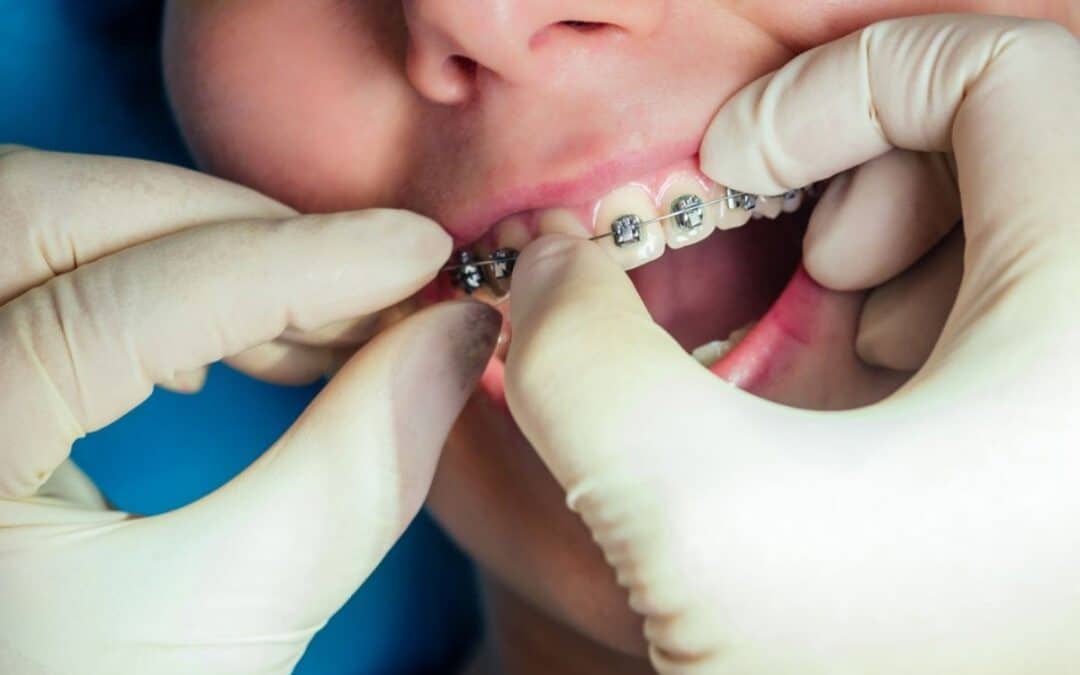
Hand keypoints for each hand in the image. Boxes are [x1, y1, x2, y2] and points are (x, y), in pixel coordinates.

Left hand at [0, 149, 498, 673]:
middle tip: (365, 284)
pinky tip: (222, 343)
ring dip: (197, 244)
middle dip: (231, 231)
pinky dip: (153, 273)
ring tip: (310, 331)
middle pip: (48, 215)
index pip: (119, 307)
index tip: (415, 255)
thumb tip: (451, 337)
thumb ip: (358, 468)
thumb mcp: (237, 613)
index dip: (291, 267)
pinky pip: (40, 261)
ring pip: (41, 216)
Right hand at [505, 15, 1079, 674]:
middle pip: (1014, 143)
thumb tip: (549, 268)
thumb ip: (580, 360)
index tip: (734, 173)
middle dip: (871, 192)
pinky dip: (941, 354)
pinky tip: (882, 448)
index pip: (996, 68)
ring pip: (1027, 242)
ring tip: (840, 386)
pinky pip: (1039, 337)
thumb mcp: (698, 525)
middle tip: (809, 290)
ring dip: (904, 282)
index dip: (834, 86)